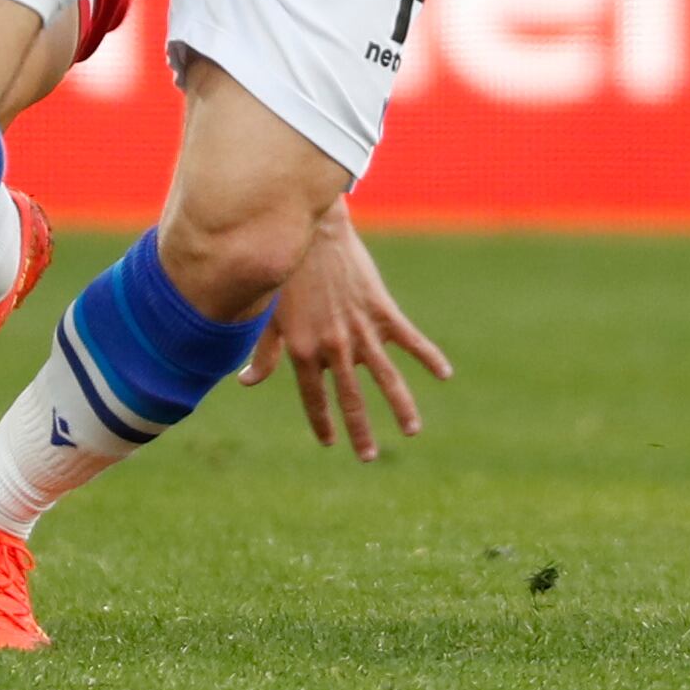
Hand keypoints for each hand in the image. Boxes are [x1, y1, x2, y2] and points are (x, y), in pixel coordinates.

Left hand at [239, 205, 450, 460]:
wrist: (312, 232)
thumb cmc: (285, 273)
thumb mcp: (269, 316)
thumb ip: (265, 353)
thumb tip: (245, 381)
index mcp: (304, 351)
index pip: (314, 398)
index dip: (322, 422)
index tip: (330, 442)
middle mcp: (334, 348)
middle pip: (351, 399)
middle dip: (360, 431)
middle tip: (368, 457)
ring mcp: (361, 330)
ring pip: (386, 379)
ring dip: (401, 407)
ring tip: (411, 432)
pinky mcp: (382, 310)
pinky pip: (410, 340)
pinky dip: (429, 356)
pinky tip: (445, 374)